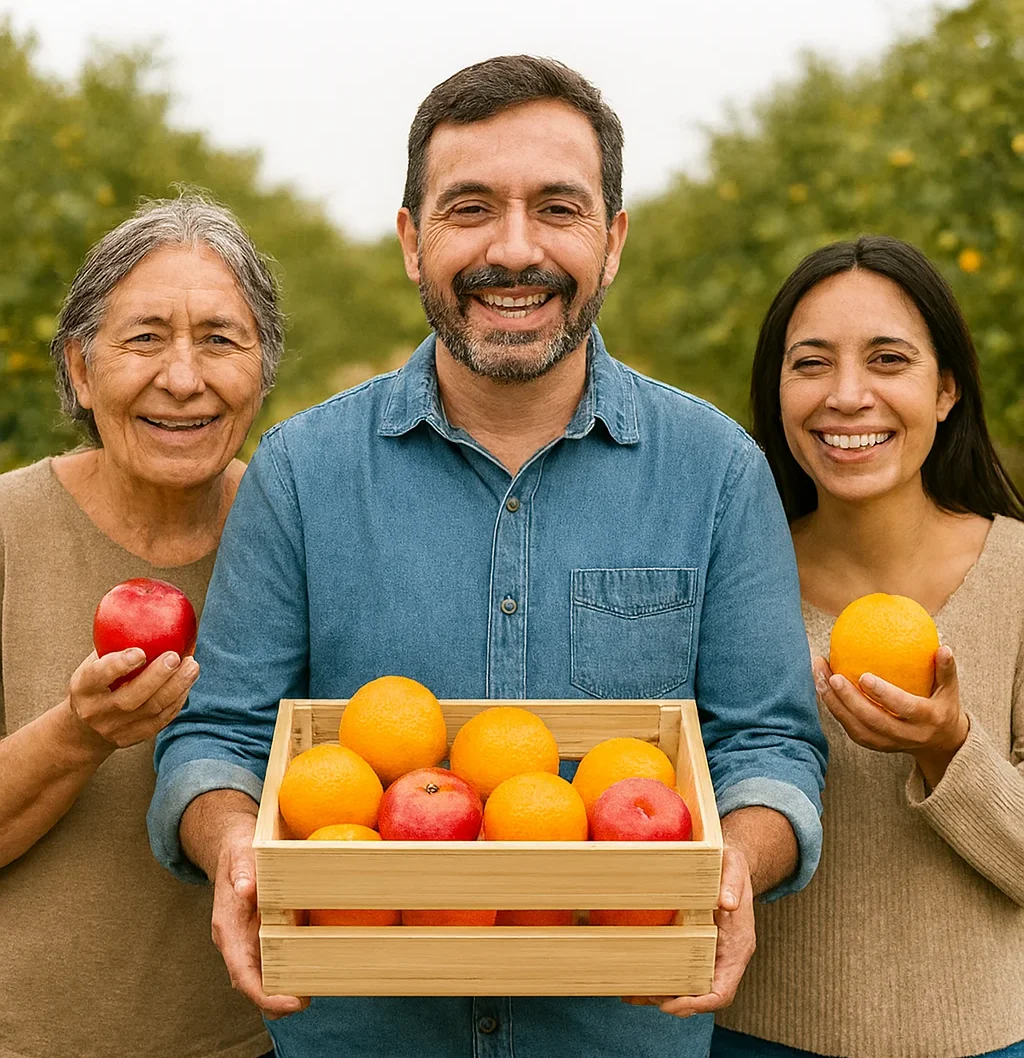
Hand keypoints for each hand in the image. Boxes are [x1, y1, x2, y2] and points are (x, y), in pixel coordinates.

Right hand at [66, 649, 199, 749]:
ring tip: (192, 666)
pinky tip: (188, 683)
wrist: (84, 729)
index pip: (98, 677)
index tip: (141, 652)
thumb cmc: (95, 684)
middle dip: (157, 677)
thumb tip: (148, 615)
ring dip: (177, 686)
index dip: (119, 665)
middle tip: (176, 656)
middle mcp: (98, 711)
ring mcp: (116, 729)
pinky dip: (178, 700)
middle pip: (132, 697)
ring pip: (152, 710)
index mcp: (83, 688)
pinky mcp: (133, 738)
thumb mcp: (92, 665)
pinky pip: (161, 720)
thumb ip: (113, 646)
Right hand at [210, 819, 307, 1019]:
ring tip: (316, 989)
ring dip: (286, 989)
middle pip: (254, 985)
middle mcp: (238, 942)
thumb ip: (241, 871)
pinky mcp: (263, 934)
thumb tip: (245, 888)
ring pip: (264, 977)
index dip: (265, 994)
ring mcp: (250, 940)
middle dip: (278, 1001)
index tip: (292, 1003)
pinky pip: (275, 960)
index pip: (242, 974)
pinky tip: (314, 969)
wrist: (233, 846)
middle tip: (310, 999)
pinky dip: (291, 970)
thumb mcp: (240, 854)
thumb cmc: (238, 851)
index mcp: (228, 929)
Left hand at [622, 845, 755, 1016]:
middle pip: (702, 995)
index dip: (699, 1003)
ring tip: (635, 994)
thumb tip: (728, 902)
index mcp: (738, 946)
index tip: (674, 1004)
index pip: (723, 990)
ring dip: (665, 993)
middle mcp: (725, 956)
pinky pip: (682, 968)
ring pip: (690, 986)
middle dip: (676, 1002)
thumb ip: (732, 885)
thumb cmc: (732, 868)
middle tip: (647, 997)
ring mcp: (711, 953)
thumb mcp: (733, 868)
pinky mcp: (697, 945)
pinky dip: (662, 976)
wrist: (730, 864)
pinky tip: (638, 976)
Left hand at [813, 649, 967, 779]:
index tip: (864, 676)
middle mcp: (907, 735)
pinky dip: (834, 708)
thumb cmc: (942, 707)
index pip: (904, 707)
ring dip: (834, 703)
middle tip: (833, 676)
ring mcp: (888, 743)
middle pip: (873, 721)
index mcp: (927, 719)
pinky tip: (821, 685)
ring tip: (819, 676)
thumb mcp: (951, 691)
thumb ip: (946, 670)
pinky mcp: (874, 745)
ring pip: (855, 727)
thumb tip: (943, 647)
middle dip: (850, 700)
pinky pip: (850, 728)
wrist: (940, 745)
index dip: (884, 694)